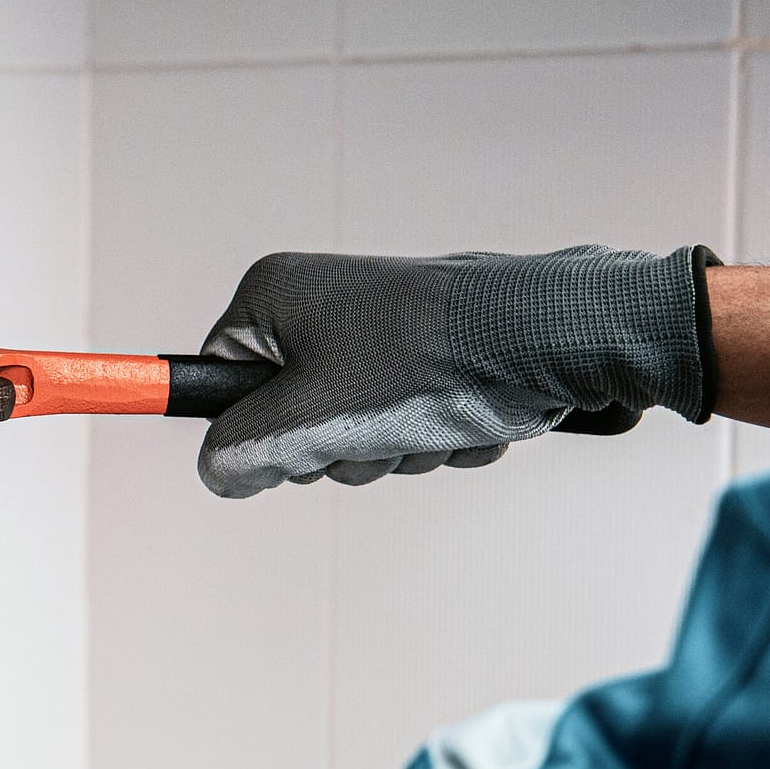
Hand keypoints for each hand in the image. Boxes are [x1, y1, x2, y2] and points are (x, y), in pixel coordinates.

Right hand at [198, 245, 715, 496]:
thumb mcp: (308, 419)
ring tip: (430, 423)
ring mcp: (374, 328)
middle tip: (374, 435)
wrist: (553, 337)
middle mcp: (318, 301)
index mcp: (273, 295)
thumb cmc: (429, 364)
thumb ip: (240, 451)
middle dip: (338, 449)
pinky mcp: (424, 354)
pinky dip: (431, 438)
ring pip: (350, 429)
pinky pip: (402, 422)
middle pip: (286, 416)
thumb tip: (216, 473)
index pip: (217, 380)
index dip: (252, 431)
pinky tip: (465, 419)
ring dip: (391, 450)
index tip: (294, 447)